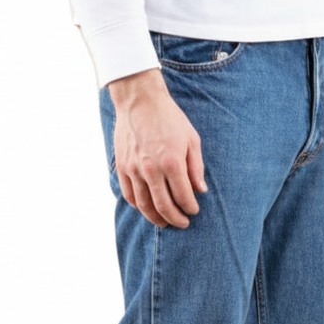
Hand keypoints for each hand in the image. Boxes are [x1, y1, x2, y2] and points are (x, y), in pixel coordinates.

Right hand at [107, 68, 205, 227]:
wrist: (140, 100)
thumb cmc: (169, 118)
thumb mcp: (191, 139)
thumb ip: (196, 167)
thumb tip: (200, 190)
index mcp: (172, 162)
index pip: (183, 197)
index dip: (190, 208)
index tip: (194, 211)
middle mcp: (151, 169)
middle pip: (163, 206)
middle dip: (175, 219)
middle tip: (182, 224)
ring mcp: (134, 169)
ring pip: (144, 205)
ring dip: (156, 218)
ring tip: (165, 223)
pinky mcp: (123, 166)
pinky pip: (129, 194)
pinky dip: (138, 206)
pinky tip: (147, 209)